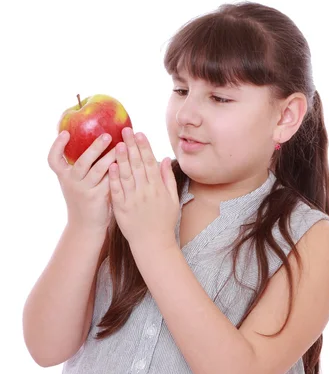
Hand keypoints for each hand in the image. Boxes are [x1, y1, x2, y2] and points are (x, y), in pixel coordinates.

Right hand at [48, 131, 116, 233]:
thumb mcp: (76, 183)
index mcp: (64, 176)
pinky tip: (126, 163)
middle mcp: (71, 183)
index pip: (53, 159)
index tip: (65, 133)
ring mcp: (84, 191)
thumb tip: (95, 140)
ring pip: (98, 171)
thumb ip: (81, 167)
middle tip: (106, 135)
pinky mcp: (97, 198)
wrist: (86, 226)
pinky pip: (108, 181)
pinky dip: (116, 171)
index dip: (57, 145)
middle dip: (94, 148)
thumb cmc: (83, 199)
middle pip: (81, 162)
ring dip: (110, 157)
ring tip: (121, 146)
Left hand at [109, 127, 179, 254]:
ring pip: (126, 175)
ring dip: (122, 158)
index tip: (139, 133)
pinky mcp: (122, 208)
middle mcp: (145, 191)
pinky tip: (110, 165)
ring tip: (117, 143)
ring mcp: (133, 200)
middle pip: (137, 164)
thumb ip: (168, 179)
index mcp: (158, 188)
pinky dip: (114, 178)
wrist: (153, 243)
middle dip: (131, 146)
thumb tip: (164, 159)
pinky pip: (117, 190)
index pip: (150, 162)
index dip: (144, 146)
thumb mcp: (173, 200)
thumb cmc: (165, 222)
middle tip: (125, 130)